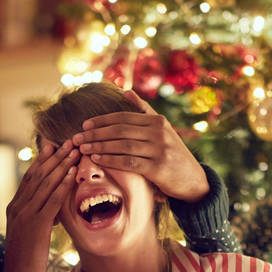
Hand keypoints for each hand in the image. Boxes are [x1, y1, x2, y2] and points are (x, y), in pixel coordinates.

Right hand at [0, 140, 78, 271]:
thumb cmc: (26, 259)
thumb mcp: (30, 234)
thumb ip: (38, 218)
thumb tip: (52, 212)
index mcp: (14, 207)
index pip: (29, 178)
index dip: (42, 160)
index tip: (53, 145)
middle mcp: (17, 206)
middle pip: (37, 175)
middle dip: (54, 156)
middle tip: (68, 141)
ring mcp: (25, 215)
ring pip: (45, 184)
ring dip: (61, 165)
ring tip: (74, 150)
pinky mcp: (36, 225)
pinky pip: (51, 200)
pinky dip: (62, 185)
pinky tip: (72, 174)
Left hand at [71, 90, 208, 201]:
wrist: (194, 180)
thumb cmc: (172, 156)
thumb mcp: (162, 131)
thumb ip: (144, 111)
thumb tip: (125, 92)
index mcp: (157, 121)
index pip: (124, 117)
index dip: (102, 121)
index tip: (84, 125)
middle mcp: (159, 132)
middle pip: (120, 130)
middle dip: (96, 134)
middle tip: (76, 138)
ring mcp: (159, 149)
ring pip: (122, 145)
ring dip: (99, 146)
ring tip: (82, 149)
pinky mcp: (158, 168)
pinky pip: (128, 162)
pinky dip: (111, 160)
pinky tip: (97, 159)